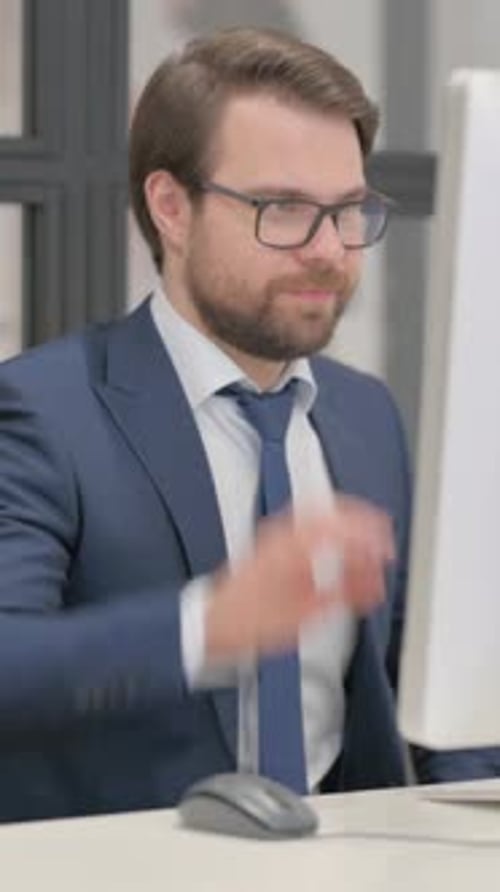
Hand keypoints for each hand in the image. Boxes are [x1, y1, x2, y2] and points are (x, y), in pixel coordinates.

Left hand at [205, 496, 394, 663]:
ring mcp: (275, 534)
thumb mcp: (305, 614)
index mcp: (295, 547)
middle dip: (363, 521)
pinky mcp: (270, 542)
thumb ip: (344, 593)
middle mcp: (284, 533)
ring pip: (318, 511)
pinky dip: (327, 526)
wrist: (212, 622)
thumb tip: (373, 583)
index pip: (342, 528)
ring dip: (345, 520)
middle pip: (332, 509)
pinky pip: (305, 521)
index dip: (371, 536)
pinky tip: (334, 543)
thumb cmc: (248, 621)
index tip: (386, 550)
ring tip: (365, 537)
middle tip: (382, 537)